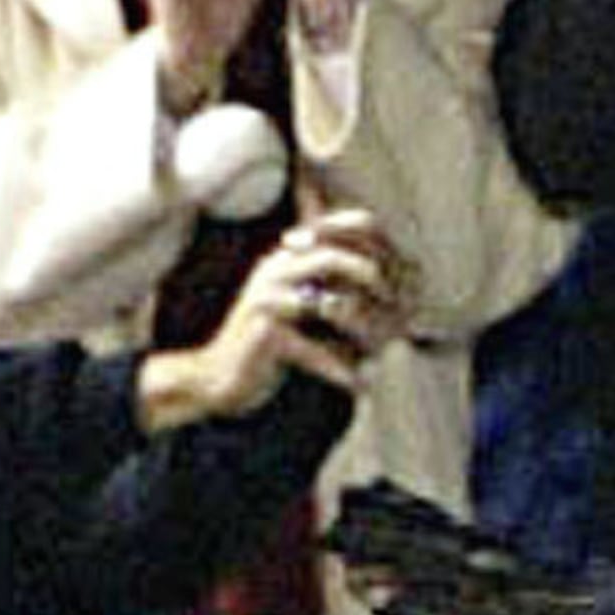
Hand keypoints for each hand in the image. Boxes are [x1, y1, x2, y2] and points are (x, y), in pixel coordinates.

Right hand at [140, 207, 400, 426]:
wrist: (216, 378)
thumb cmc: (268, 347)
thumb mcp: (298, 307)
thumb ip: (332, 289)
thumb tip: (389, 292)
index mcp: (287, 256)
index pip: (338, 229)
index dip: (376, 249)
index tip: (399, 280)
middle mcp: (275, 268)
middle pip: (337, 257)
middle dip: (373, 284)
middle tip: (394, 312)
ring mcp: (268, 299)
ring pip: (334, 304)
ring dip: (364, 332)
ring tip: (379, 352)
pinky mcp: (266, 334)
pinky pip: (317, 349)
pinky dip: (341, 370)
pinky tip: (358, 385)